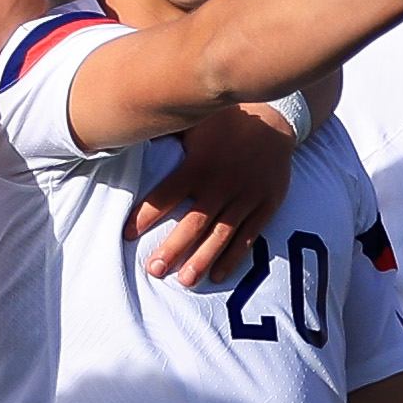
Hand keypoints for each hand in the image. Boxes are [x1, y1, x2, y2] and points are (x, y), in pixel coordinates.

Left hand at [127, 101, 295, 287]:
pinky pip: (249, 236)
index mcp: (199, 165)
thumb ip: (166, 133)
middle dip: (173, 248)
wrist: (276, 121)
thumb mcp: (195, 121)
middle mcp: (222, 184)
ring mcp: (246, 197)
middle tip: (154, 270)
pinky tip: (217, 275)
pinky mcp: (266, 205)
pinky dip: (234, 257)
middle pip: (194, 222)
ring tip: (185, 280)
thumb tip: (129, 129)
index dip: (145, 215)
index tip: (126, 234)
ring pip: (221, 234)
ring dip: (202, 259)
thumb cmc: (224, 123)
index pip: (166, 195)